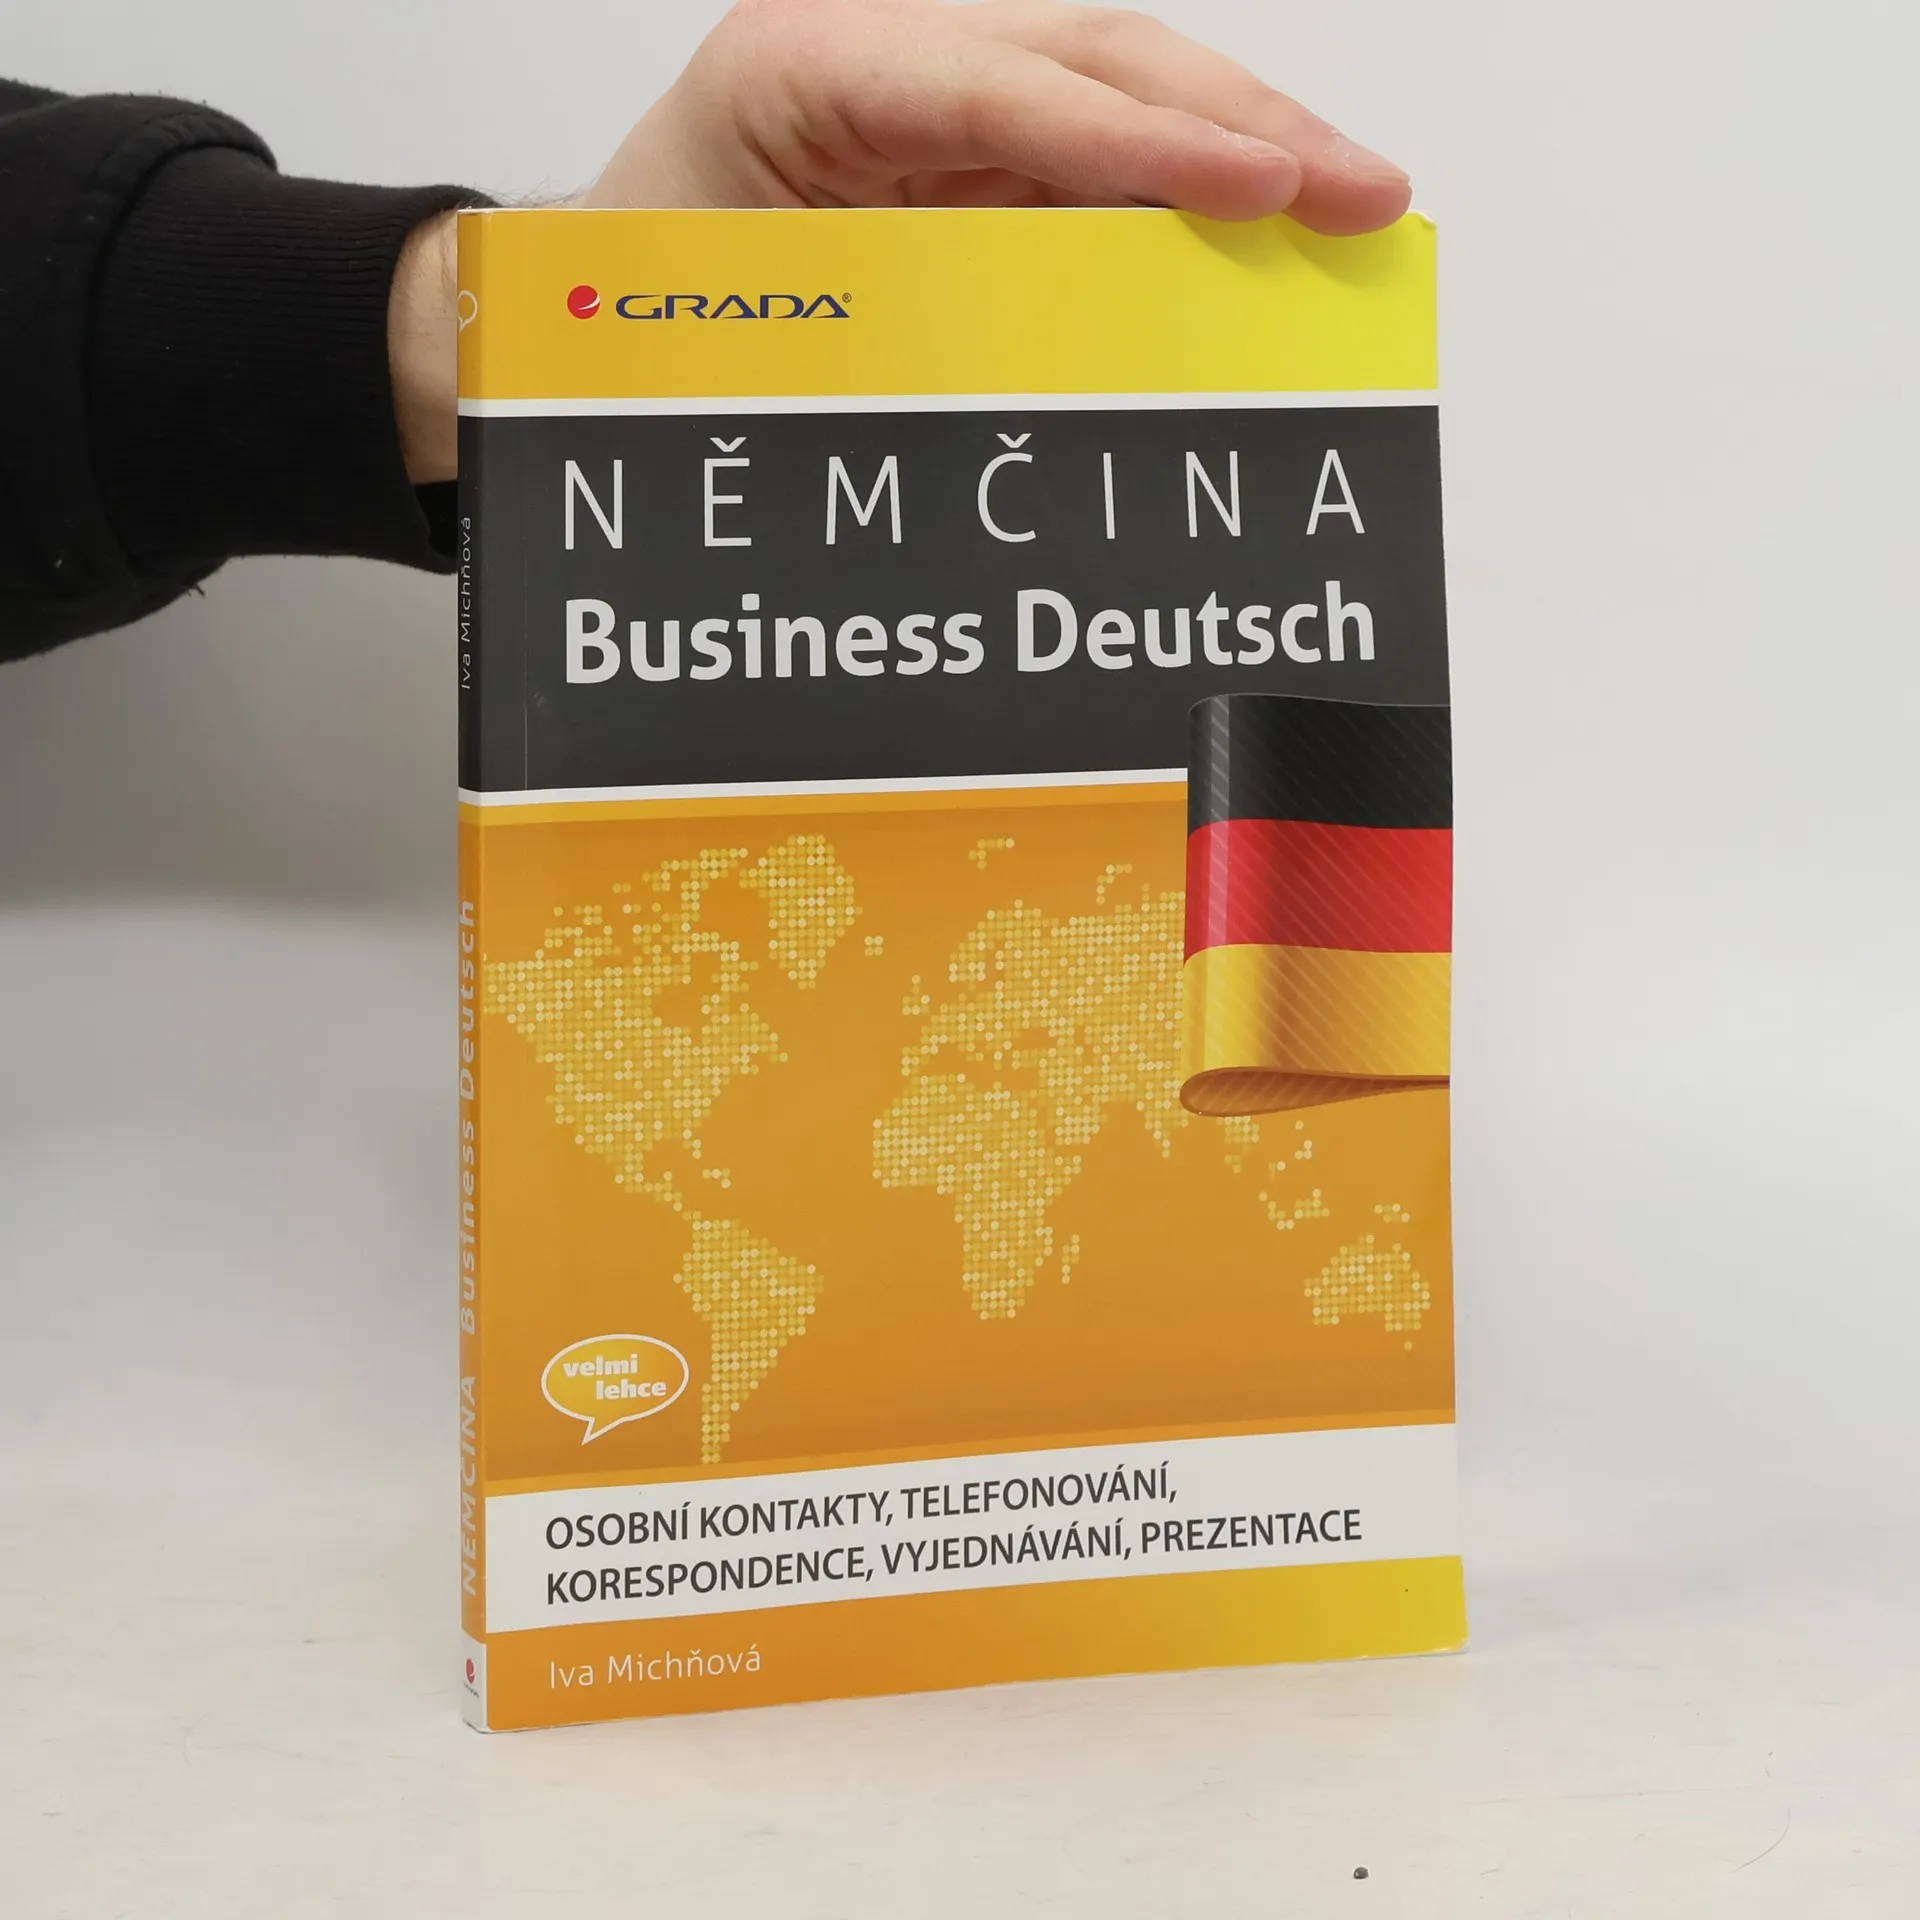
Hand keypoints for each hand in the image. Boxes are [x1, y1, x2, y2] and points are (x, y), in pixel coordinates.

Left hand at [392, 0, 1411, 483]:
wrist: (578, 318)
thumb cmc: (636, 321)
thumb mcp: (737, 332)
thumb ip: (882, 333)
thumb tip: (1050, 382)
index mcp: (800, 68)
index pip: (1001, 87)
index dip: (1143, 140)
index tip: (1262, 190)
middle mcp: (879, 52)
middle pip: (1092, 57)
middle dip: (1241, 126)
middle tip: (1361, 195)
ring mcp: (930, 92)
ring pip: (1113, 92)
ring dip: (1238, 149)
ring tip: (1348, 206)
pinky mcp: (963, 145)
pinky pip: (1091, 154)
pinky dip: (1184, 191)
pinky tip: (1261, 226)